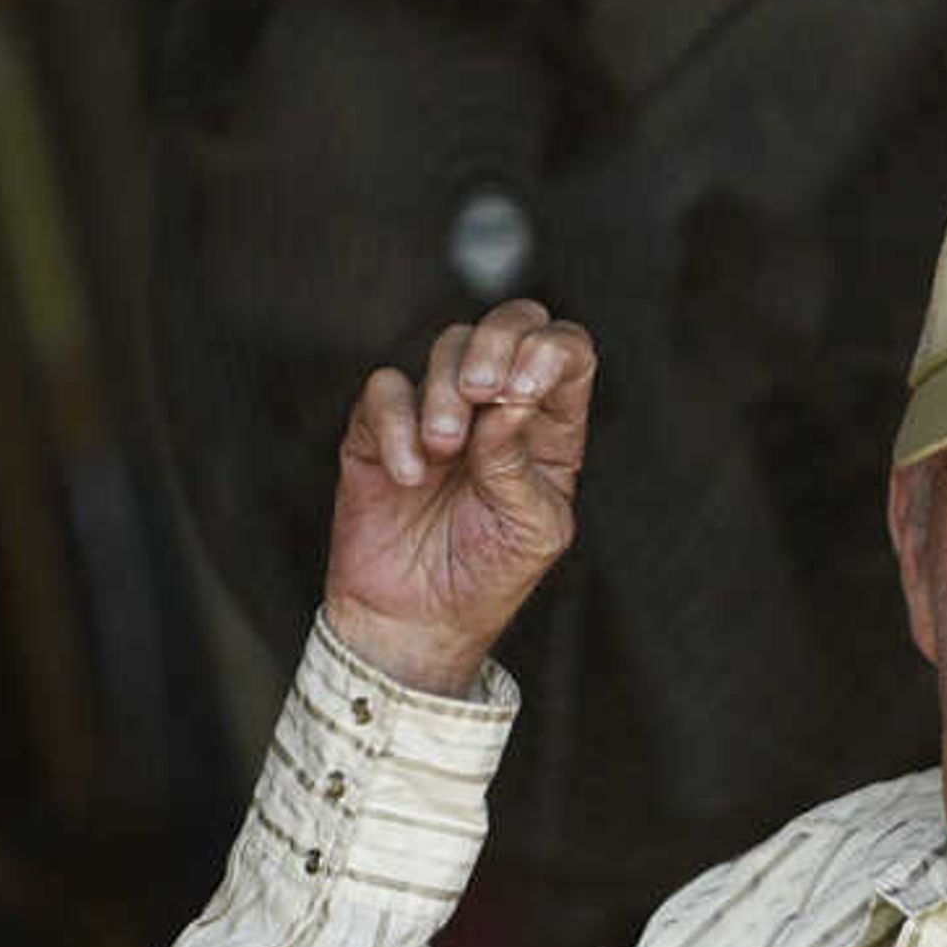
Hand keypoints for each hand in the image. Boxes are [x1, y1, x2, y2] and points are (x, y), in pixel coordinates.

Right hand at [322, 302, 596, 697]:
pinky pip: (385, 389)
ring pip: (447, 344)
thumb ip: (522, 464)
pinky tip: (409, 476)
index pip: (565, 351)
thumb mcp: (529, 530)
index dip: (548, 351)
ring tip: (444, 448)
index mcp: (548, 426)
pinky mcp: (381, 429)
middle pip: (511, 321)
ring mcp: (438, 410)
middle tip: (482, 392)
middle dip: (496, 344)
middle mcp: (497, 406)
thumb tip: (506, 405)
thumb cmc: (485, 579)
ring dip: (446, 392)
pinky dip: (396, 424)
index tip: (521, 392)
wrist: (414, 624)